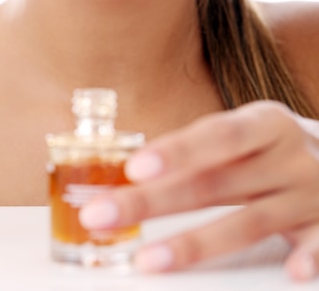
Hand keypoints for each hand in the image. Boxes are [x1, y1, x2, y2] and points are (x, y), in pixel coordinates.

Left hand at [79, 101, 318, 281]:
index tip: (134, 168)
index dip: (178, 151)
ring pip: (250, 222)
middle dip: (155, 202)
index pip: (218, 135)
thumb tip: (132, 175)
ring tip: (148, 260)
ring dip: (196, 243)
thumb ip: (203, 150)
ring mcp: (310, 195)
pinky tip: (290, 276)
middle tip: (102, 216)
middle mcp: (287, 156)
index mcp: (265, 124)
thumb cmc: (274, 148)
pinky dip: (307, 260)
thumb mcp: (249, 132)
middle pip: (216, 182)